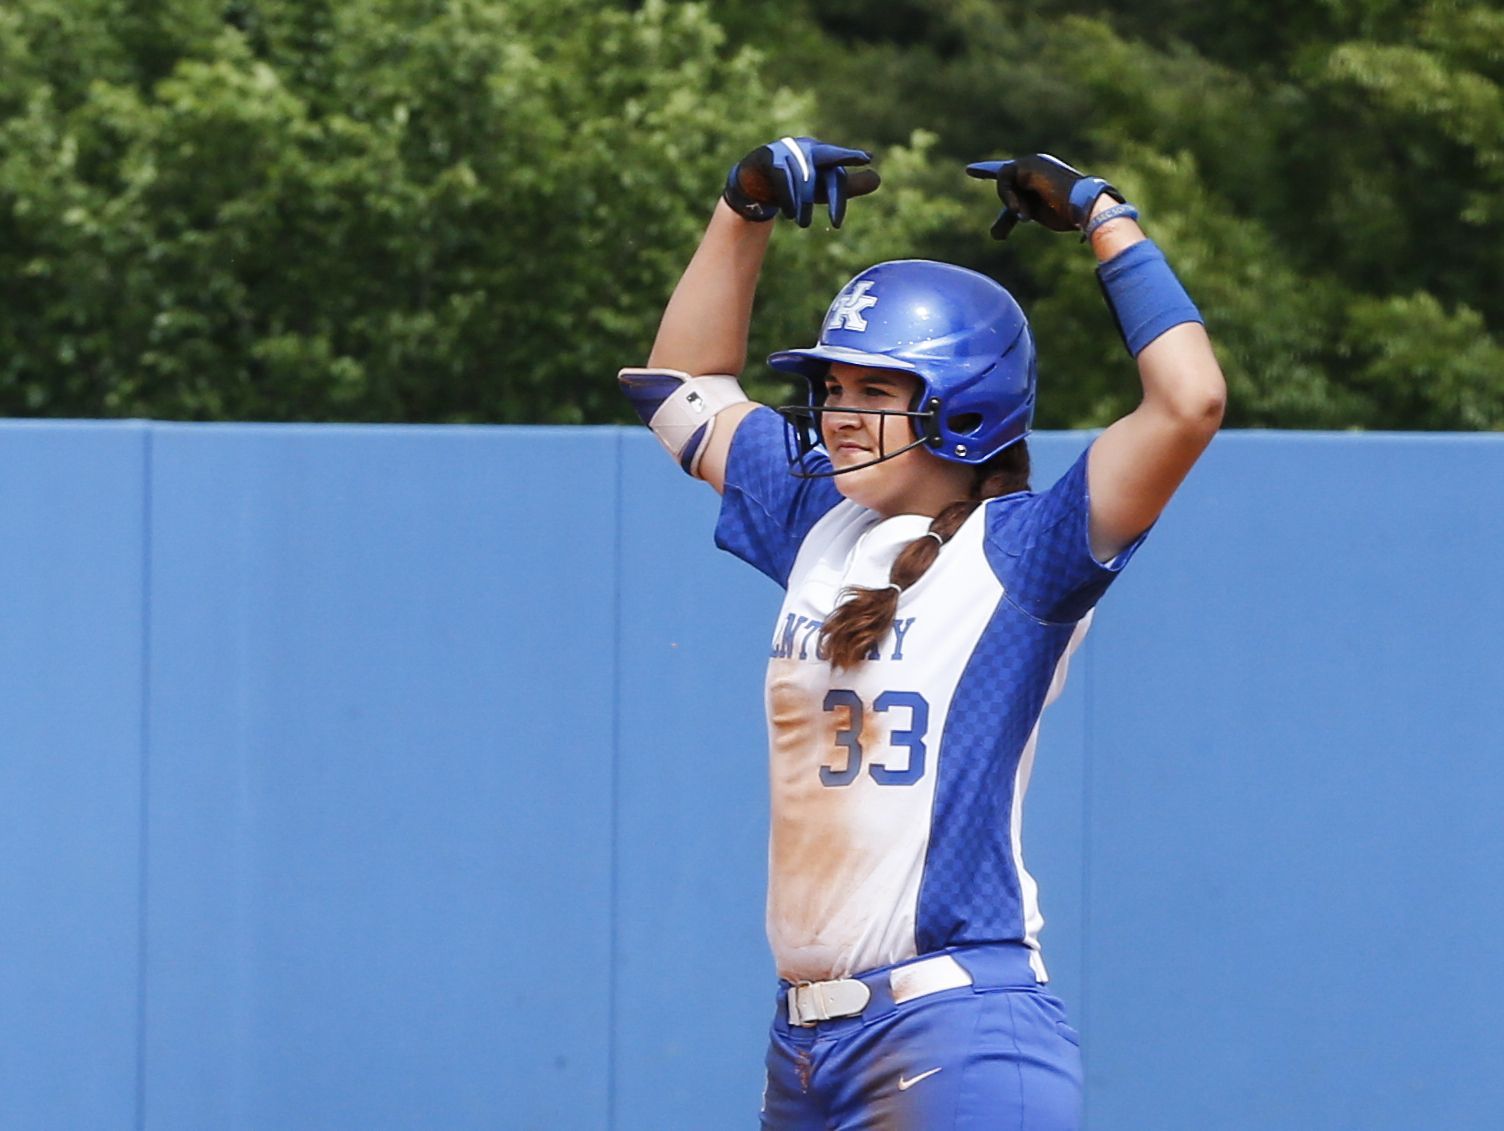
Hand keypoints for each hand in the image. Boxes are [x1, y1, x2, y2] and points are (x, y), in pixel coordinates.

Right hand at [724, 136, 879, 228]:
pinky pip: (783, 179)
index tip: (868, 158)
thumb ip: (848, 186)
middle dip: (834, 194)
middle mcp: (806, 147)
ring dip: (805, 206)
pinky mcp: (768, 158)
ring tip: (805, 224)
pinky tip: (790, 215)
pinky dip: (788, 200)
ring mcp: (786, 150)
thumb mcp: (822, 187)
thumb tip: (877, 179)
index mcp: (822, 152)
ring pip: (804, 178)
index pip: (838, 158)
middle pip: (825, 166)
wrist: (756, 182)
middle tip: (837, 224)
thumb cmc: (796, 184)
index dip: (851, 157)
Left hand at [965, 153, 1122, 239]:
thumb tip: (993, 234)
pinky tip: (1022, 211)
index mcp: (1038, 176)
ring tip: (1027, 216)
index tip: (970, 170)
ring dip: (1012, 203)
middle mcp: (1034, 166)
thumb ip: (1013, 217)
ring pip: (1003, 182)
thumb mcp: (1033, 215)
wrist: (1084, 206)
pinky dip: (1009, 198)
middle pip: (1005, 179)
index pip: (1010, 174)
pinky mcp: (1028, 164)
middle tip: (972, 172)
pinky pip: (1004, 179)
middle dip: (994, 181)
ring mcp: (1031, 163)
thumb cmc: (1066, 214)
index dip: (988, 171)